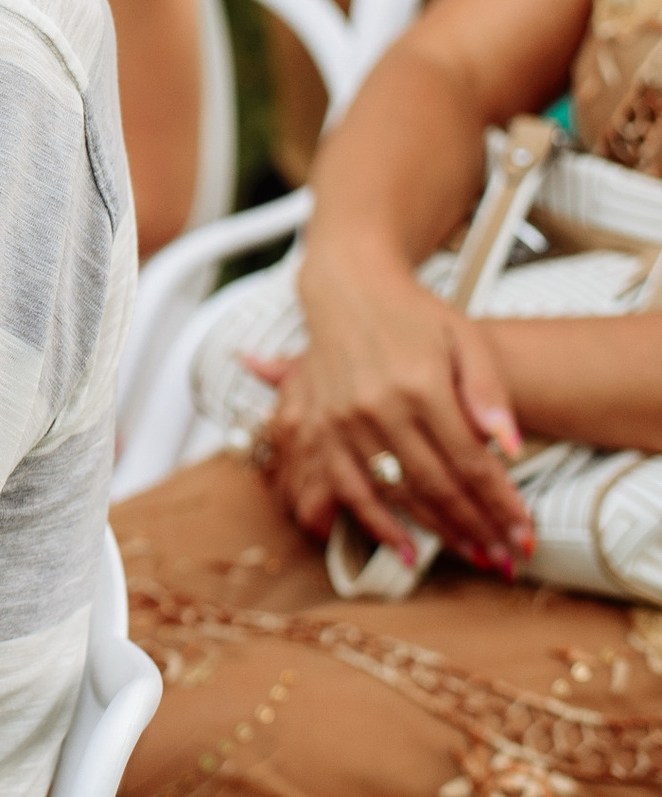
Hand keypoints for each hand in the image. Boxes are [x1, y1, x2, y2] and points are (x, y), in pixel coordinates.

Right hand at [256, 261, 530, 570]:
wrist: (348, 289)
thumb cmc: (416, 315)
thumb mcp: (466, 339)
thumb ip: (489, 393)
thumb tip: (512, 451)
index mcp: (421, 383)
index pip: (472, 461)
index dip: (502, 504)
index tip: (526, 535)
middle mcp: (379, 406)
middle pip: (438, 484)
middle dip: (478, 526)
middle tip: (508, 557)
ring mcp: (345, 420)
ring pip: (399, 493)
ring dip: (440, 531)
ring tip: (475, 554)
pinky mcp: (321, 429)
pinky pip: (350, 489)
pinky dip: (378, 525)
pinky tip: (408, 551)